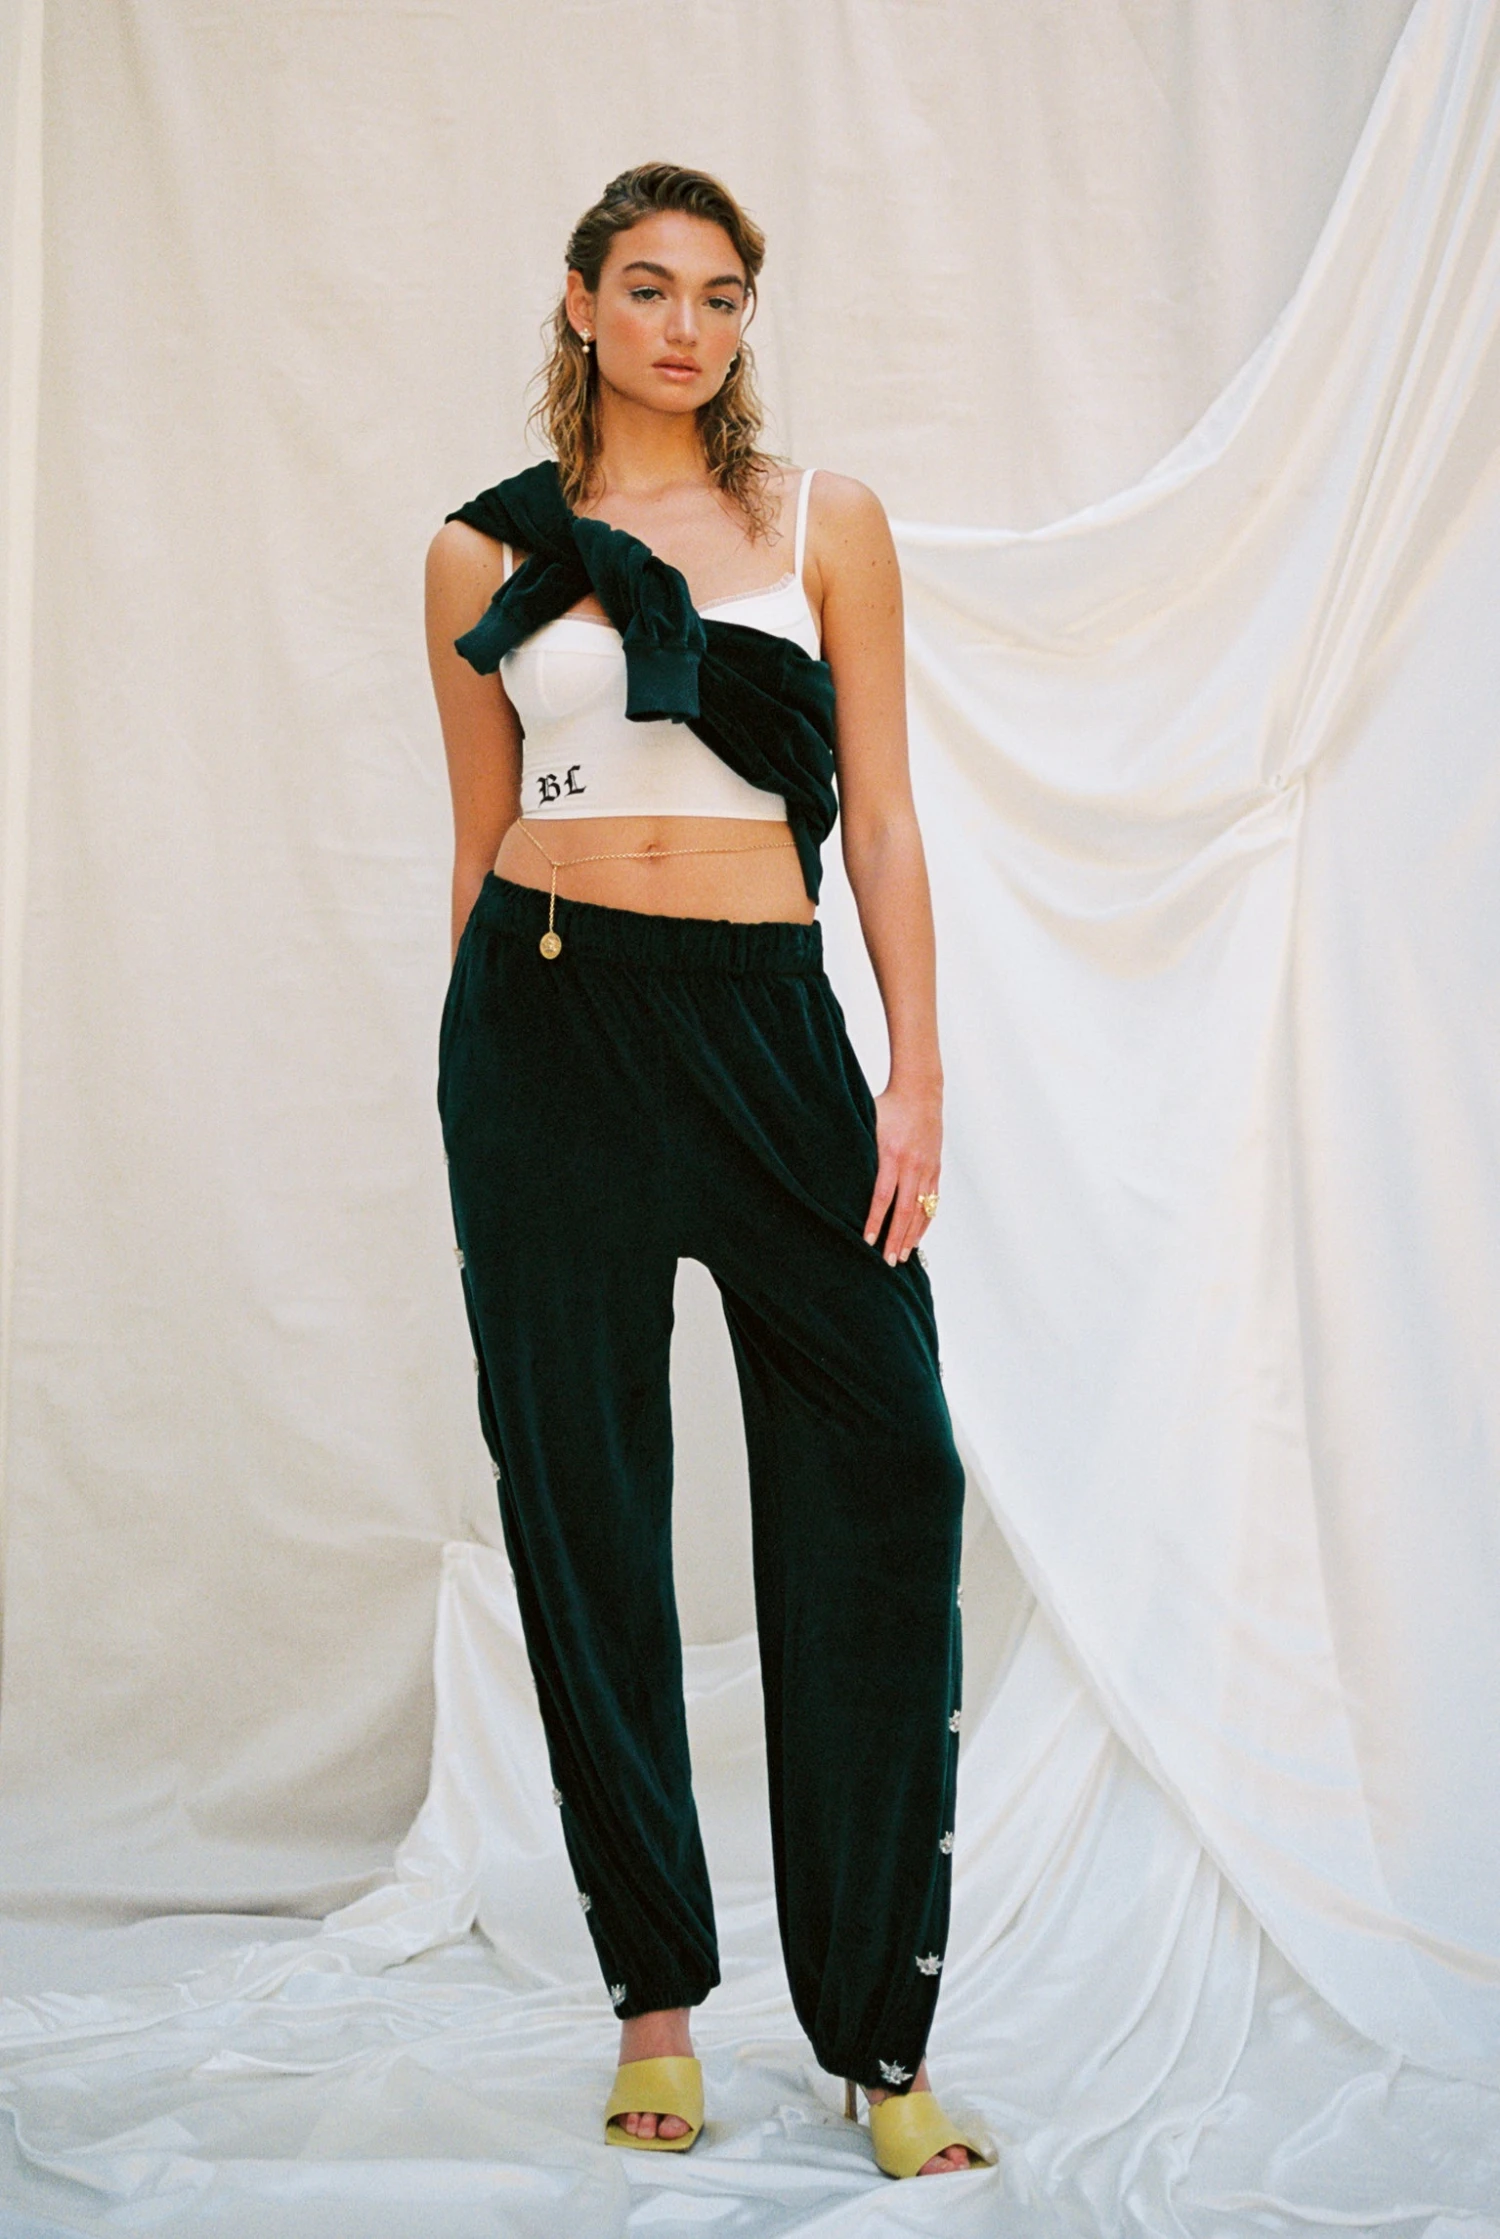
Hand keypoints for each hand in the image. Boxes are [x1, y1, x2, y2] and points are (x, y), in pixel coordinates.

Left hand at [864, 1080, 942, 1265]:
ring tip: (903, 1257)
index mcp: (891, 1154)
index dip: (876, 1220)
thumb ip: (857, 1150)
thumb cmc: (887, 1107)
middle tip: (887, 1262)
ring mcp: (927, 1168)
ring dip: (912, 1236)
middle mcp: (912, 1164)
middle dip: (895, 1238)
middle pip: (904, 1210)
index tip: (868, 1241)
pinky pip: (932, 1201)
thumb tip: (833, 1174)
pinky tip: (917, 1238)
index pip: (883, 1196)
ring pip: (921, 1210)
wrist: (921, 1092)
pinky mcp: (936, 1169)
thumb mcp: (867, 1123)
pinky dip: (925, 1222)